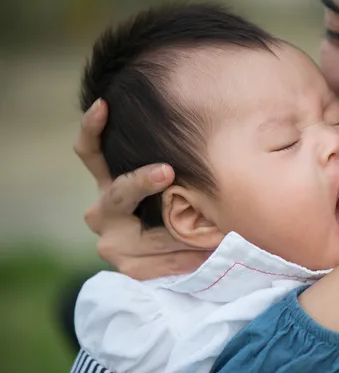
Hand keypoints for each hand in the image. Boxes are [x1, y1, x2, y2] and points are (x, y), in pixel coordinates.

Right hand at [74, 99, 208, 279]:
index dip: (92, 128)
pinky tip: (206, 255)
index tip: (104, 105)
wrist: (164, 251)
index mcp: (107, 181)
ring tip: (214, 225)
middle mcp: (102, 211)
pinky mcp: (129, 268)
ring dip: (182, 230)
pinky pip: (162, 264)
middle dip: (141, 181)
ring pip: (148, 234)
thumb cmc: (172, 201)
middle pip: (117, 192)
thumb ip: (172, 159)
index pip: (89, 151)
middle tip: (167, 170)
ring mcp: (112, 242)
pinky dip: (186, 258)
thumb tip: (210, 126)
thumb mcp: (167, 180)